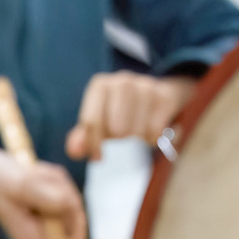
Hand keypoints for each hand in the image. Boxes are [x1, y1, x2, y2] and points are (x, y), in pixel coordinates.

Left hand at [65, 73, 196, 161]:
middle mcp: (122, 81)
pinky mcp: (165, 97)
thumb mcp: (99, 121)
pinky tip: (152, 129)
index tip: (98, 157)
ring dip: (137, 138)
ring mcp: (145, 87)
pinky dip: (153, 138)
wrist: (160, 94)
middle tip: (124, 133)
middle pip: (115, 129)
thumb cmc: (121, 111)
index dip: (94, 144)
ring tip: (138, 128)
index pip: (91, 121)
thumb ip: (83, 137)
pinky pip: (155, 133)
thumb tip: (73, 151)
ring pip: (135, 132)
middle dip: (119, 138)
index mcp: (100, 85)